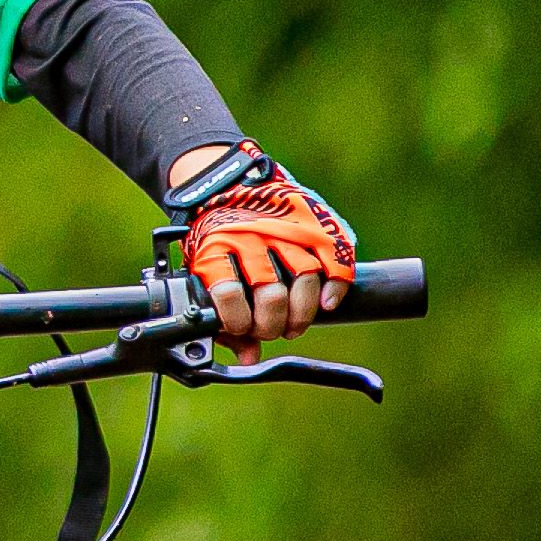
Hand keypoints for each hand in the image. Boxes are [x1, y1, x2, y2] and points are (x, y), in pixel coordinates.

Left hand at [167, 147, 352, 346]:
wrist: (231, 182)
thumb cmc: (215, 235)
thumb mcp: (204, 268)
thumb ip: (224, 313)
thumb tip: (248, 358)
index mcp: (216, 245)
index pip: (229, 292)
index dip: (238, 321)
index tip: (244, 330)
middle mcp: (254, 235)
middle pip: (271, 293)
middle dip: (272, 324)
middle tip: (272, 331)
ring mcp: (286, 228)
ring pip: (305, 279)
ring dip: (302, 313)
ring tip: (295, 325)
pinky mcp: (314, 222)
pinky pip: (335, 258)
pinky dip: (336, 286)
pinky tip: (328, 305)